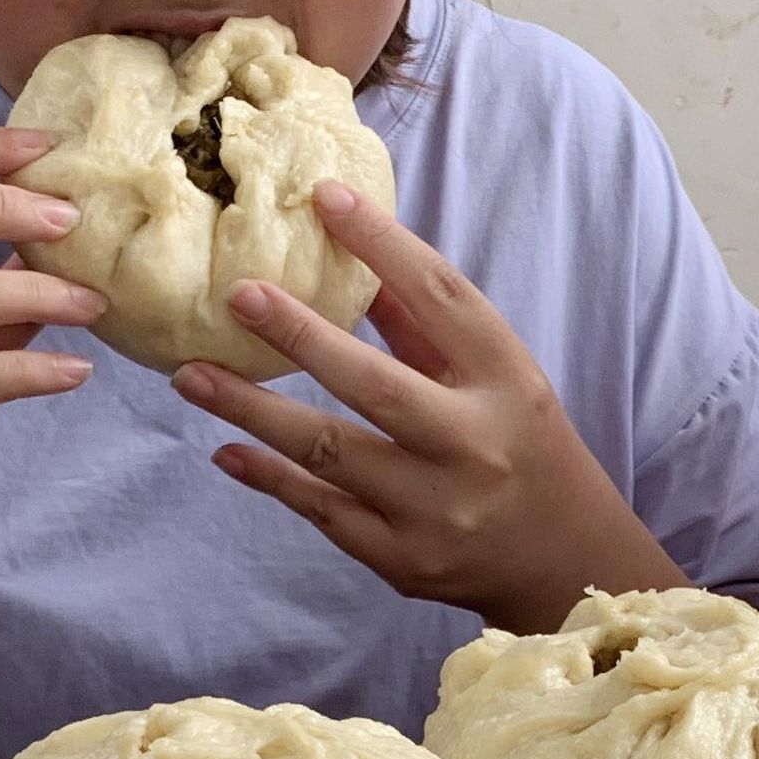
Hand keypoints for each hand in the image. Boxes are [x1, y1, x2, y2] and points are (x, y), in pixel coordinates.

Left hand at [173, 184, 677, 632]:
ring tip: (191, 375)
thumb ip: (425, 325)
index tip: (325, 197)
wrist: (566, 561)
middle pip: (375, 383)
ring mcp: (436, 510)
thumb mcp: (498, 376)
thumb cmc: (524, 447)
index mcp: (507, 382)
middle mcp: (473, 445)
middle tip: (237, 295)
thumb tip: (348, 255)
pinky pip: (322, 512)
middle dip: (300, 335)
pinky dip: (270, 479)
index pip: (442, 299)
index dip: (383, 244)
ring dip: (253, 411)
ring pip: (330, 453)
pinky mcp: (404, 559)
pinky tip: (226, 451)